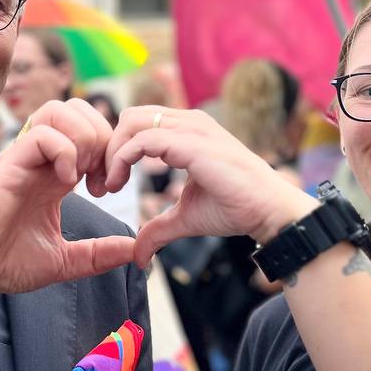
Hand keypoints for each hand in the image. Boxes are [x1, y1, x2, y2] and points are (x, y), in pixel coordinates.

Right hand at [0, 99, 134, 307]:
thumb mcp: (62, 261)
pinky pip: (43, 132)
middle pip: (79, 110)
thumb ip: (97, 254)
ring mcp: (25, 158)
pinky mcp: (10, 163)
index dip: (109, 153)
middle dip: (103, 138)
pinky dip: (65, 151)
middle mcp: (42, 160)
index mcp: (54, 174)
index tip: (108, 189)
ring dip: (84, 138)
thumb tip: (134, 252)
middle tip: (100, 178)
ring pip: (61, 110)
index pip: (90, 133)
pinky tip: (66, 182)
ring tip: (83, 174)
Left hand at [104, 106, 316, 265]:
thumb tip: (139, 255)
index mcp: (188, 130)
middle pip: (129, 116)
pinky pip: (143, 139)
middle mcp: (189, 122)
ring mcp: (192, 128)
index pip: (138, 123)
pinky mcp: (192, 143)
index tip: (107, 183)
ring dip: (111, 154)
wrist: (268, 211)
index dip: (117, 149)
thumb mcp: (185, 217)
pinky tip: (118, 185)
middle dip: (108, 148)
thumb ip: (158, 228)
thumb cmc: (236, 208)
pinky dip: (122, 159)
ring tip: (108, 186)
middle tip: (101, 184)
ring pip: (132, 122)